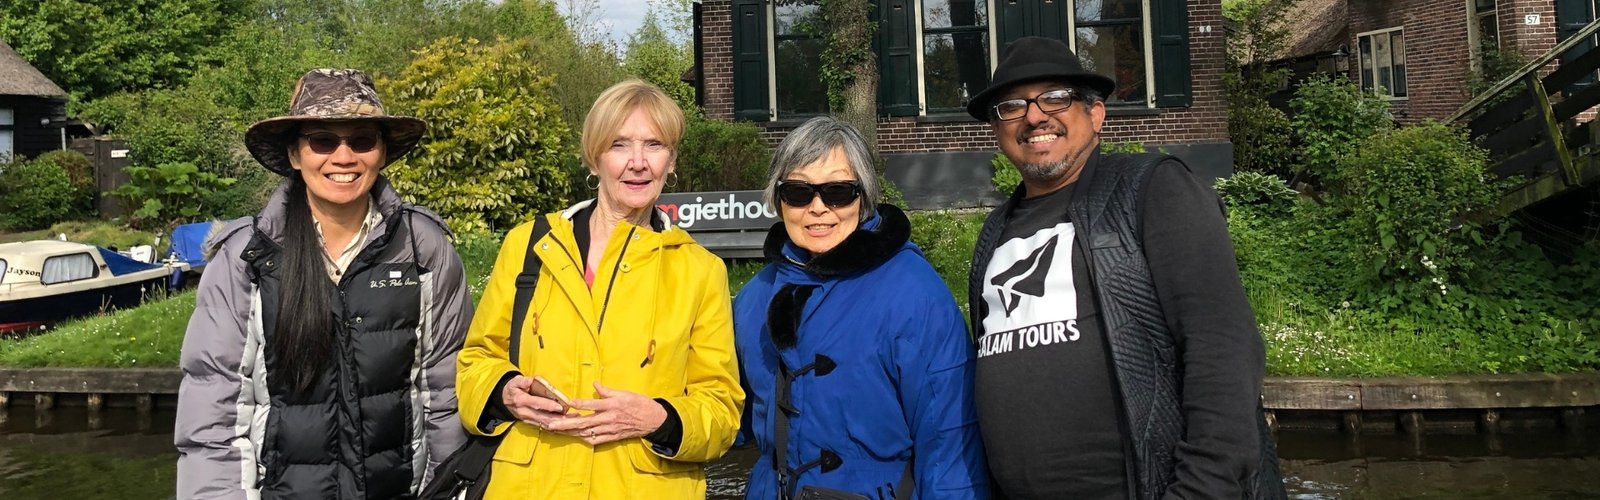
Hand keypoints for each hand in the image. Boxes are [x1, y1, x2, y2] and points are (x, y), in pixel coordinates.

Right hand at [501, 375, 574, 429]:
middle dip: (558, 419)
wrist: (504, 400)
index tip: (560, 406)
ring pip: (545, 424)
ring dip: (559, 424)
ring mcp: (528, 420)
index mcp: (521, 401)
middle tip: (572, 417)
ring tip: (573, 421)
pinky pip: (544, 427)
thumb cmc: (513, 388)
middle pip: (543, 418)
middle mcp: (525, 412)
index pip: (536, 404)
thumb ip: (525, 381)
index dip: (548, 406)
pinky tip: (566, 426)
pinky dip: (555, 428)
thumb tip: (535, 380)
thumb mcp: (516, 381)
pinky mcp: (531, 423)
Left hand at [543, 382, 666, 445]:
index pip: (592, 404)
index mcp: (612, 405)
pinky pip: (596, 440)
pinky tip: (576, 436)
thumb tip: (595, 384)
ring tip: (558, 431)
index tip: (566, 403)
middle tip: (551, 425)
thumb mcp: (625, 393)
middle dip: (566, 424)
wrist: (654, 420)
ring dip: (571, 432)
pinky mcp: (613, 437)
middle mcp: (609, 418)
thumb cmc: (640, 404)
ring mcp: (610, 429)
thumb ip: (608, 390)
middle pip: (584, 422)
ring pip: (587, 433)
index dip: (578, 404)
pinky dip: (585, 438)